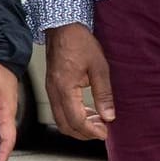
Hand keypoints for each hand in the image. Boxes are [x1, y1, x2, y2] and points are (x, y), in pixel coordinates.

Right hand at [44, 23, 114, 140]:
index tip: (105, 133)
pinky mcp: (51, 87)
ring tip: (98, 120)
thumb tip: (109, 116)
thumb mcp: (99, 67)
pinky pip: (59, 110)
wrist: (63, 27)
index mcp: (65, 88)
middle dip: (84, 133)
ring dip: (78, 125)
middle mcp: (54, 92)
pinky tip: (88, 110)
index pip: (76, 120)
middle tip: (102, 130)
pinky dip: (73, 116)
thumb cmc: (80, 42)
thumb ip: (103, 94)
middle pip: (65, 125)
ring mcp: (50, 90)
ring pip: (60, 120)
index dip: (91, 131)